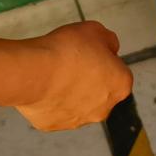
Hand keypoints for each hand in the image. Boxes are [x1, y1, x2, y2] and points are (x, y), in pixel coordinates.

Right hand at [17, 21, 131, 131]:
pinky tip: (44, 85)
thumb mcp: (96, 30)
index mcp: (121, 85)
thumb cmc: (66, 51)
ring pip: (78, 104)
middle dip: (89, 79)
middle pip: (100, 91)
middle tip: (72, 62)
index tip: (89, 51)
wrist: (35, 71)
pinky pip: (55, 111)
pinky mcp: (54, 125)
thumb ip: (109, 41)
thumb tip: (110, 47)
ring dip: (70, 91)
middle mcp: (104, 108)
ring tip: (55, 72)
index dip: (102, 58)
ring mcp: (78, 120)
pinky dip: (51, 101)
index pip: (118, 70)